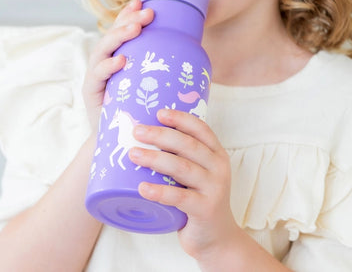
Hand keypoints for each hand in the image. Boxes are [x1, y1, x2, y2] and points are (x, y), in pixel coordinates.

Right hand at [82, 0, 153, 132]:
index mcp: (116, 58)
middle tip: (147, 12)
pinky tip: (121, 60)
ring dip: (119, 36)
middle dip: (128, 21)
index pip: (120, 31)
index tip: (142, 1)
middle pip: (112, 36)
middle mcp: (104, 64)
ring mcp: (96, 77)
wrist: (121, 142)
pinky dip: (108, 66)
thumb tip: (188, 54)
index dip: (128, 15)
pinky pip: (97, 76)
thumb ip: (155, 70)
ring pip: (102, 50)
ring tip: (135, 28)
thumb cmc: (138, 111)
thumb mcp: (147, 86)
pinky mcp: (91, 93)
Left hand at [128, 109, 237, 259]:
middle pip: (188, 145)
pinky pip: (179, 198)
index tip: (159, 112)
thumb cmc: (199, 199)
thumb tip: (145, 137)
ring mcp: (214, 188)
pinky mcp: (205, 209)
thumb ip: (182, 157)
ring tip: (133, 154)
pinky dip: (159, 192)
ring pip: (182, 167)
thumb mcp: (198, 174)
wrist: (218, 238)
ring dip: (155, 159)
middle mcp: (218, 168)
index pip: (201, 129)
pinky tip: (141, 188)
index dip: (180, 119)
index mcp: (216, 154)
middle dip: (161, 135)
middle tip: (137, 131)